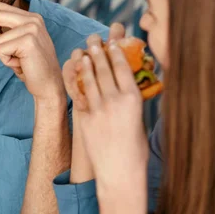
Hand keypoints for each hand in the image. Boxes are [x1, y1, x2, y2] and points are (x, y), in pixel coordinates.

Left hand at [0, 0, 63, 102]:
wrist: (49, 84)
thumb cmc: (31, 67)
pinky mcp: (28, 40)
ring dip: (2, 55)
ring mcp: (32, 28)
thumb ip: (5, 33)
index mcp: (31, 18)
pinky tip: (21, 64)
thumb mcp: (17, 45)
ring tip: (18, 61)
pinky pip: (0, 49)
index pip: (2, 7)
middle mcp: (33, 19)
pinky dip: (6, 61)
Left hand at [63, 23, 126, 183]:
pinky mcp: (85, 118)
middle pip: (104, 68)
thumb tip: (128, 85)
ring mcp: (98, 109)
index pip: (123, 68)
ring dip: (85, 61)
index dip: (116, 52)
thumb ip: (132, 101)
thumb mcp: (140, 120)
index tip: (113, 43)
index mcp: (133, 99)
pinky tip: (74, 71)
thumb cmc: (136, 149)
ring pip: (89, 78)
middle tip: (94, 39)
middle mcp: (115, 100)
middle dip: (98, 51)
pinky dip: (75, 79)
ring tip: (83, 50)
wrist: (120, 173)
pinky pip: (78, 93)